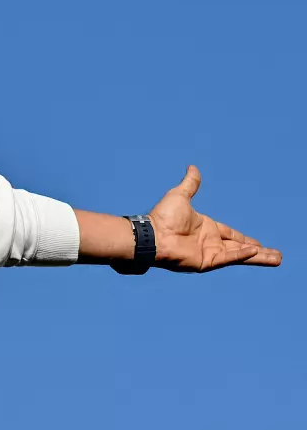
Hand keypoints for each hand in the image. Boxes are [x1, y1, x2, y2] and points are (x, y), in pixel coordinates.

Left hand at [150, 166, 281, 271]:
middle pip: (240, 247)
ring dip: (258, 257)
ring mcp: (209, 253)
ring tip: (277, 259)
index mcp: (206, 228)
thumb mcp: (180, 196)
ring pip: (240, 255)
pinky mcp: (206, 261)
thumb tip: (193, 168)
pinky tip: (255, 251)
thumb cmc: (163, 217)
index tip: (257, 244)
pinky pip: (229, 257)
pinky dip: (242, 254)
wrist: (153, 234)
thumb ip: (190, 184)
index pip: (231, 234)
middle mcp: (209, 242)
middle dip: (258, 252)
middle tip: (275, 255)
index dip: (244, 239)